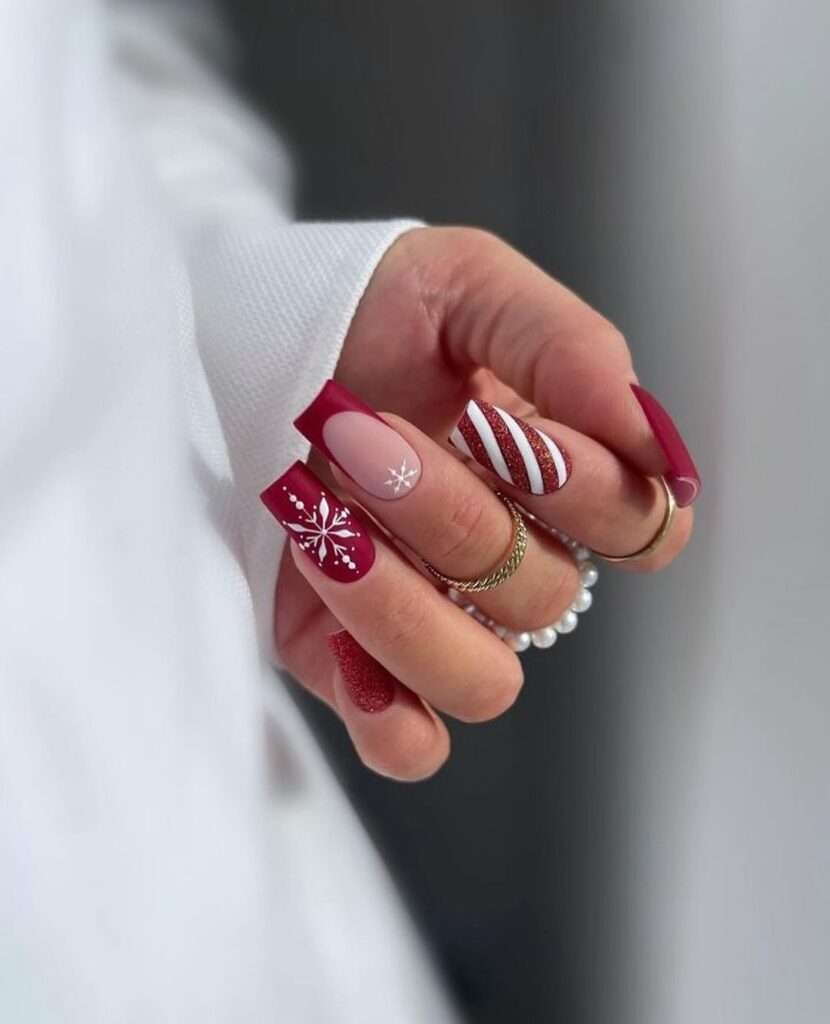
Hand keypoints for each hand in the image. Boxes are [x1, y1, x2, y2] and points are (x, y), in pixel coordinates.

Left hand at [272, 227, 697, 780]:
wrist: (236, 333)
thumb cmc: (363, 306)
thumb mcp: (467, 285)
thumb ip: (567, 346)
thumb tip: (652, 441)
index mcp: (556, 477)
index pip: (646, 531)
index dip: (592, 495)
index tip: (501, 428)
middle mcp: (507, 560)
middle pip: (543, 599)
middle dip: (452, 514)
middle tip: (361, 435)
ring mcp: (432, 616)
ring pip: (483, 681)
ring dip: (403, 602)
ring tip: (319, 510)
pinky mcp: (351, 662)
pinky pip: (408, 744)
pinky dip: (388, 716)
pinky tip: (336, 636)